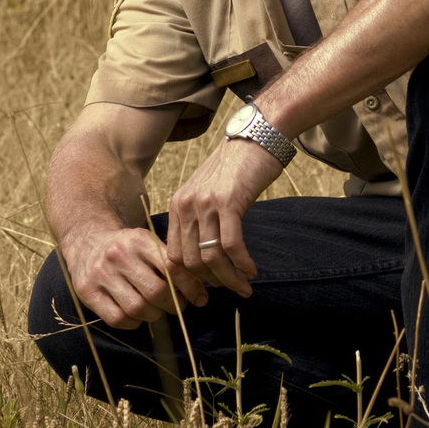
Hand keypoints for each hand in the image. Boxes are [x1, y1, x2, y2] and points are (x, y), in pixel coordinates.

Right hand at [59, 222, 208, 330]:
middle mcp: (118, 255)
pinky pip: (118, 319)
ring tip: (158, 311)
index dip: (191, 286)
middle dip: (173, 304)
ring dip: (155, 315)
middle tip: (179, 306)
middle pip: (156, 291)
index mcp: (139, 239)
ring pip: (138, 308)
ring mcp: (101, 274)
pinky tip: (138, 316)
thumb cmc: (127, 247)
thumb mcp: (148, 243)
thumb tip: (200, 291)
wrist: (86, 241)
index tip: (200, 298)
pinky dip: (134, 323)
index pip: (172, 267)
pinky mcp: (87, 292)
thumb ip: (171, 262)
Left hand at [164, 136, 285, 297]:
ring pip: (211, 257)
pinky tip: (252, 270)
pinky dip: (242, 264)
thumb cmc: (237, 167)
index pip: (173, 256)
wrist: (256, 136)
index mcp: (178, 206)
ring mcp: (206, 203)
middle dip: (211, 283)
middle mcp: (186, 205)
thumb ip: (201, 220)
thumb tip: (205, 258)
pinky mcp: (228, 202)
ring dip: (229, 278)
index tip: (205, 292)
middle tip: (230, 290)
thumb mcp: (208, 192)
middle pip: (190, 261)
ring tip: (245, 286)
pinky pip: (231, 245)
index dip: (188, 280)